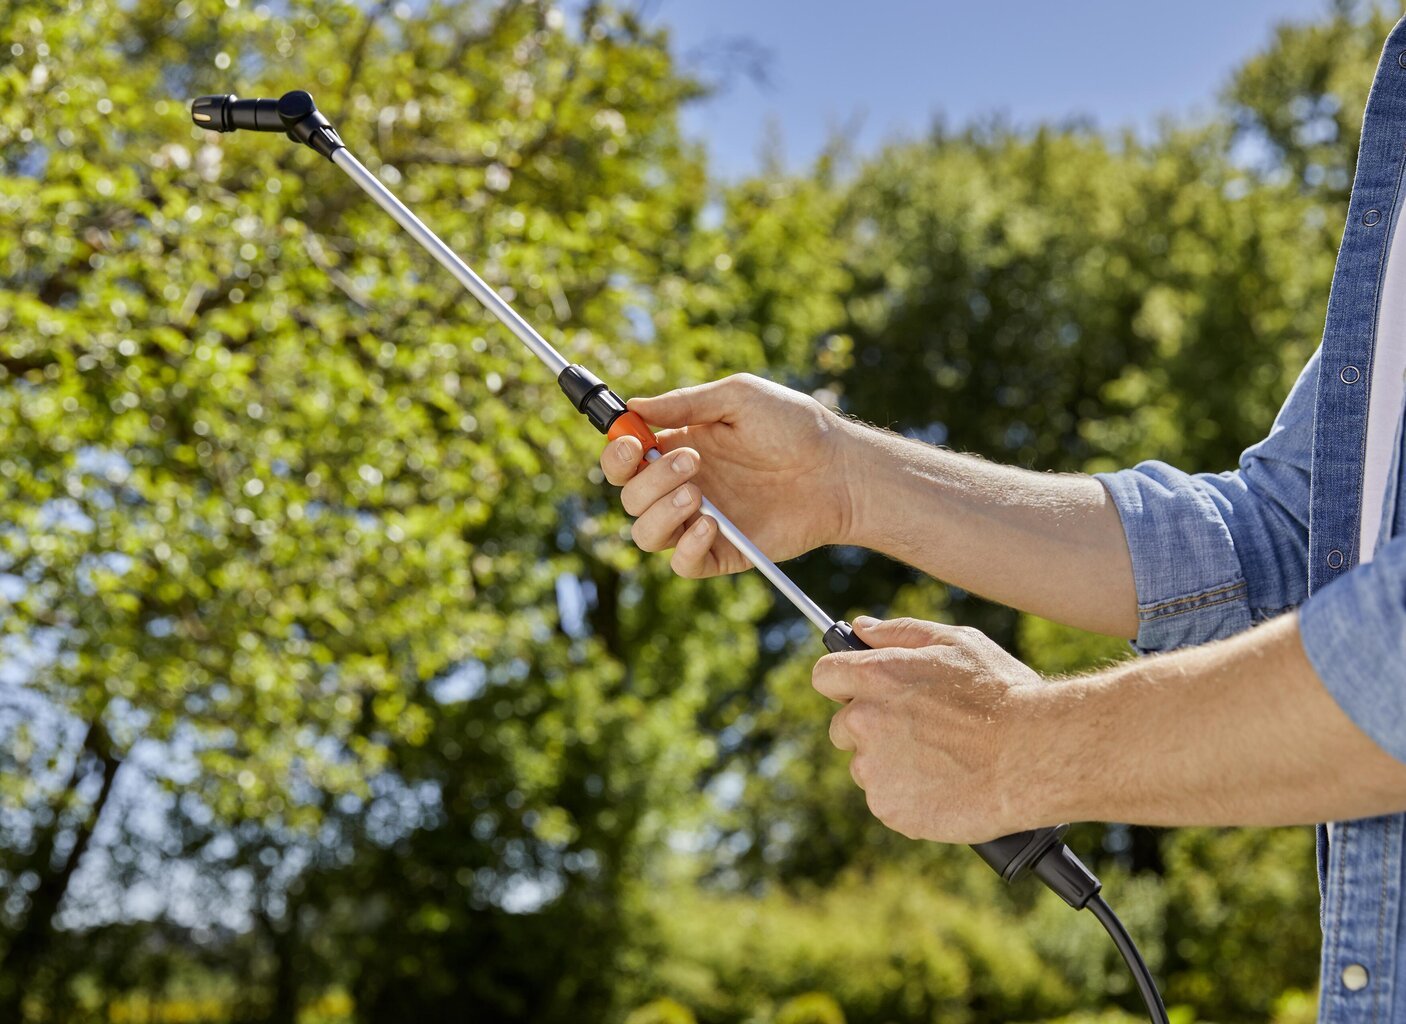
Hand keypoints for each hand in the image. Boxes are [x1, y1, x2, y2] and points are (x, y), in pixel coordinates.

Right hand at [599, 374, 859, 576]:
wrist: (838, 470)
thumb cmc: (794, 427)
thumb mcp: (739, 398)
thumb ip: (685, 403)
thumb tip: (633, 407)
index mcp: (679, 447)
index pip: (625, 459)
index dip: (617, 454)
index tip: (633, 443)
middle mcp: (684, 486)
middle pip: (630, 497)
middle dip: (649, 479)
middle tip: (692, 461)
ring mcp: (701, 521)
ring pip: (646, 535)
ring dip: (660, 513)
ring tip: (697, 494)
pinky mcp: (724, 552)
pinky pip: (683, 564)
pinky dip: (687, 547)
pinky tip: (712, 524)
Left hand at [811, 616, 1043, 844]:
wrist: (1035, 756)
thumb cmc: (1004, 694)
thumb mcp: (959, 643)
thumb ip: (901, 632)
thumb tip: (860, 628)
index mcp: (876, 675)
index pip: (826, 676)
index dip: (845, 683)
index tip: (865, 691)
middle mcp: (865, 720)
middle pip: (843, 727)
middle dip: (871, 728)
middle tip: (920, 731)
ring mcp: (874, 769)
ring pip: (866, 767)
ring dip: (891, 766)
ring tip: (943, 761)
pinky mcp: (889, 808)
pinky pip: (887, 801)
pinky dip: (909, 798)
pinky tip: (945, 787)